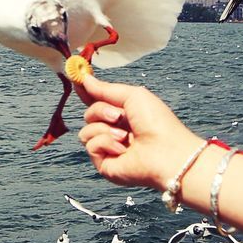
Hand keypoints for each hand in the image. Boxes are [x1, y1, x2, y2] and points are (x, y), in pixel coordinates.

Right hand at [77, 73, 203, 190]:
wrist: (166, 152)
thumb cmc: (157, 122)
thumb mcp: (132, 96)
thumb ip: (106, 89)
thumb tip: (85, 79)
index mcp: (123, 114)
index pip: (97, 101)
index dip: (86, 92)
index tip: (76, 78)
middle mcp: (114, 130)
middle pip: (89, 114)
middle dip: (101, 111)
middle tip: (119, 116)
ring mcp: (108, 148)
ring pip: (85, 131)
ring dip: (104, 129)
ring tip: (125, 136)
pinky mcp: (104, 163)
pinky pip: (90, 146)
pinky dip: (105, 143)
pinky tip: (122, 149)